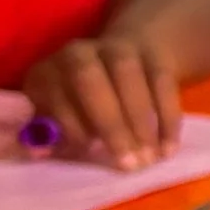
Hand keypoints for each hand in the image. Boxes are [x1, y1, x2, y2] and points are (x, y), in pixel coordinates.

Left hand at [22, 30, 183, 168]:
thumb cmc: (83, 104)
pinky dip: (167, 118)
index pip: (54, 91)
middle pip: (89, 78)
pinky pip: (162, 82)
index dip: (69, 122)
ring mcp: (118, 48)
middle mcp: (79, 52)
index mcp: (49, 70)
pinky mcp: (153, 54)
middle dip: (110, 122)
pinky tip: (168, 148)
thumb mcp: (60, 116)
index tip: (88, 150)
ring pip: (128, 76)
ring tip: (150, 158)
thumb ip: (50, 134)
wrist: (127, 58)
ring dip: (140, 122)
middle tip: (128, 161)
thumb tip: (41, 152)